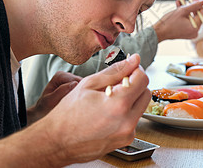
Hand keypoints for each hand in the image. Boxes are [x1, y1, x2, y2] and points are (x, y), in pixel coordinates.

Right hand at [36, 53, 150, 163]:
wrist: (57, 142)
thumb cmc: (68, 114)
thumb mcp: (89, 84)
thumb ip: (115, 71)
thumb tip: (134, 60)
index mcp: (118, 105)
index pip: (143, 79)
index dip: (136, 70)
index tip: (128, 69)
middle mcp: (127, 121)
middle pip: (146, 93)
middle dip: (135, 85)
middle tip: (117, 84)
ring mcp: (127, 133)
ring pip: (140, 107)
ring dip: (130, 99)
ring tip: (108, 100)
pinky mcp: (125, 140)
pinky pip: (133, 120)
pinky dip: (125, 113)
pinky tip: (108, 113)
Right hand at [153, 0, 202, 41]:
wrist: (159, 32)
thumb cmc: (169, 22)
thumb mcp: (182, 11)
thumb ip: (193, 5)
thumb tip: (202, 1)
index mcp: (195, 28)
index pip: (202, 14)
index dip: (198, 5)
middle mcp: (194, 32)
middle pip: (196, 16)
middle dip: (191, 7)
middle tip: (186, 0)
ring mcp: (190, 33)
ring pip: (191, 18)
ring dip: (186, 10)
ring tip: (180, 2)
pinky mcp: (185, 33)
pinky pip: (187, 22)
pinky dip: (184, 16)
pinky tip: (178, 8)